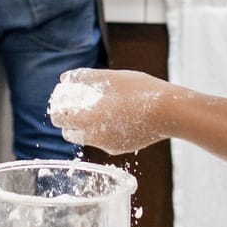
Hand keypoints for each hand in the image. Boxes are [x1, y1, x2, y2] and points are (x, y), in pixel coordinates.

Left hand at [47, 69, 177, 154]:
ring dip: (85, 125)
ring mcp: (108, 146)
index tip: (63, 99)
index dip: (57, 108)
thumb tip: (64, 78)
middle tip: (78, 104)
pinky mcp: (122, 148)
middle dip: (69, 120)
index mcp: (87, 120)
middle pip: (69, 132)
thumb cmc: (139, 90)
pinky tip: (116, 114)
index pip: (58, 119)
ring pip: (86, 137)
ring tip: (98, 107)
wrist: (169, 112)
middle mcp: (95, 138)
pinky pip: (103, 140)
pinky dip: (103, 129)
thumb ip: (83, 77)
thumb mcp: (110, 78)